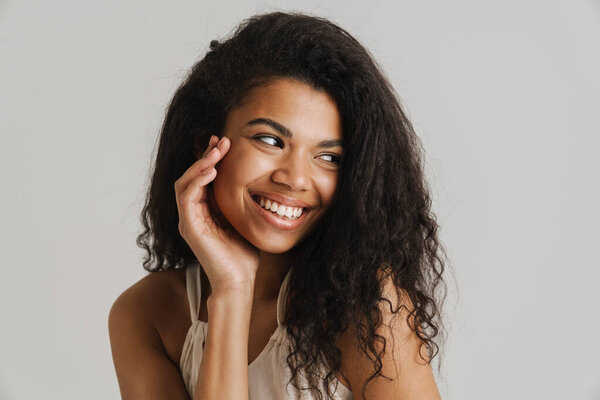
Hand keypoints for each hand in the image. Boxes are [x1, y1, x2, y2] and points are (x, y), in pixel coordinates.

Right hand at [174, 135, 259, 293]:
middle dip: (206, 156)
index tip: (224, 142)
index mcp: (204, 211)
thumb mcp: (242, 220)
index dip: (211, 159)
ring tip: (216, 151)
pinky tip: (211, 172)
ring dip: (200, 164)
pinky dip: (197, 182)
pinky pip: (187, 198)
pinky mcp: (190, 228)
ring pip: (185, 183)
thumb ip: (239, 202)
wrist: (239, 281)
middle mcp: (193, 214)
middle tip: (221, 140)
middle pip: (191, 176)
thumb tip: (254, 182)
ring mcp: (189, 221)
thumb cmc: (243, 254)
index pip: (202, 178)